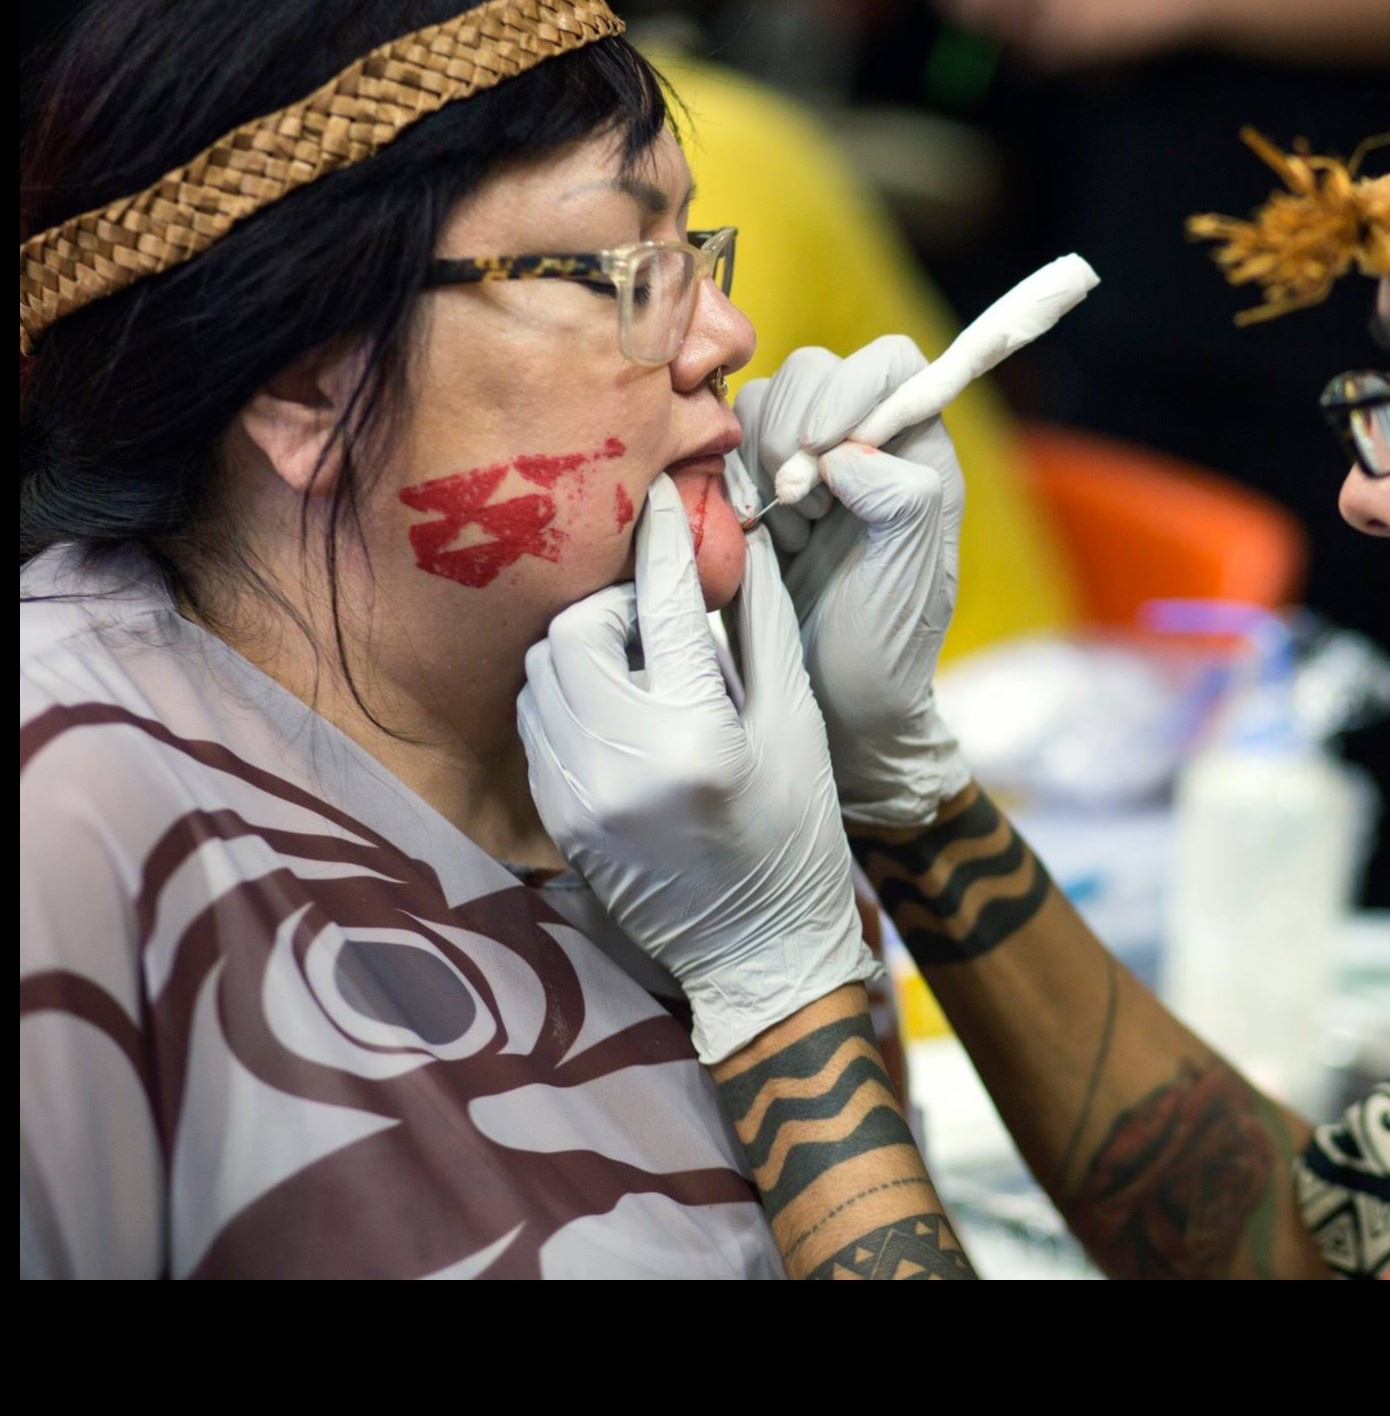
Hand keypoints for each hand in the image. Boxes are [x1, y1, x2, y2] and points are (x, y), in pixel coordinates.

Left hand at [517, 475, 875, 1062]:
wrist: (758, 951)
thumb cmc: (796, 832)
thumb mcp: (796, 725)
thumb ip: (763, 630)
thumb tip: (739, 545)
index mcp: (696, 735)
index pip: (667, 606)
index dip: (665, 540)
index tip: (663, 497)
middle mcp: (623, 763)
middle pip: (575, 630)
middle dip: (611, 606)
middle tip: (653, 616)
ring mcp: (579, 795)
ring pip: (542, 672)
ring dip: (582, 648)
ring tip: (635, 663)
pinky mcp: (557, 819)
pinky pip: (535, 723)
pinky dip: (566, 697)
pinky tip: (615, 708)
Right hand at [735, 339, 969, 826]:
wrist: (835, 707)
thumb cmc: (886, 649)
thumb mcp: (910, 581)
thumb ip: (901, 500)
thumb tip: (847, 450)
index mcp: (918, 454)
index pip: (891, 363)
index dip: (849, 386)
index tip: (821, 447)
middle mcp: (864, 446)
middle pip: (815, 371)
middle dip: (792, 430)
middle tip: (799, 507)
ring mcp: (808, 467)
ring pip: (762, 404)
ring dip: (760, 460)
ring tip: (785, 529)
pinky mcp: (756, 492)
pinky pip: (725, 446)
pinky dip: (726, 479)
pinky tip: (752, 532)